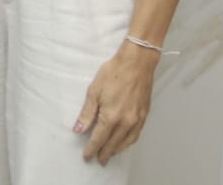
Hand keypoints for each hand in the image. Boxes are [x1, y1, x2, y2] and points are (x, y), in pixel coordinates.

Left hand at [75, 41, 158, 163]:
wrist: (137, 63)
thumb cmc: (114, 73)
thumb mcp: (94, 91)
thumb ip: (87, 113)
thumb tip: (78, 129)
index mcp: (112, 117)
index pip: (99, 138)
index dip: (92, 149)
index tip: (87, 157)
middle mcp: (126, 122)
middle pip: (113, 144)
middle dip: (104, 153)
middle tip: (98, 160)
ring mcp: (137, 120)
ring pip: (126, 142)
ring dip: (117, 150)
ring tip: (109, 154)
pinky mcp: (144, 115)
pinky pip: (136, 135)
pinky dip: (129, 142)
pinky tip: (125, 142)